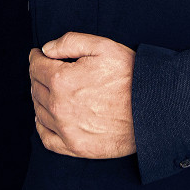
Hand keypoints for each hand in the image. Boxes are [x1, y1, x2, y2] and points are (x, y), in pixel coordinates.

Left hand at [29, 32, 135, 157]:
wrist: (154, 109)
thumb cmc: (132, 76)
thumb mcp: (104, 46)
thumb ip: (71, 42)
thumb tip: (46, 49)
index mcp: (62, 80)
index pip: (36, 67)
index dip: (36, 57)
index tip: (38, 55)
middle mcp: (59, 106)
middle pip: (36, 88)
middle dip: (38, 76)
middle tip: (45, 70)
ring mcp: (66, 129)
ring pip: (39, 111)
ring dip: (40, 98)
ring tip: (49, 91)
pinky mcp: (75, 147)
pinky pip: (46, 138)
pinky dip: (42, 126)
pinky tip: (47, 118)